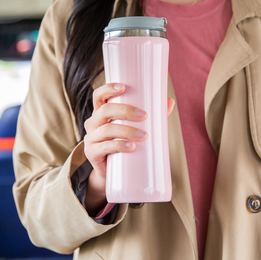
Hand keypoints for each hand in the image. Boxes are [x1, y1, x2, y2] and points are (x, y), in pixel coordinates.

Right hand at [82, 83, 174, 213]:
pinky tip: (132, 147)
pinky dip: (120, 145)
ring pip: (106, 130)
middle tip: (144, 115)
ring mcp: (91, 139)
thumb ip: (151, 115)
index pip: (99, 96)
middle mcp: (93, 123)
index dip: (108, 89)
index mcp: (101, 113)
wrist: (111, 172)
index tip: (123, 87)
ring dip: (127, 131)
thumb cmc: (124, 144)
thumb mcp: (134, 128)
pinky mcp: (92, 153)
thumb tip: (169, 102)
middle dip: (125, 110)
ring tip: (144, 135)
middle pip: (105, 110)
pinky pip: (105, 147)